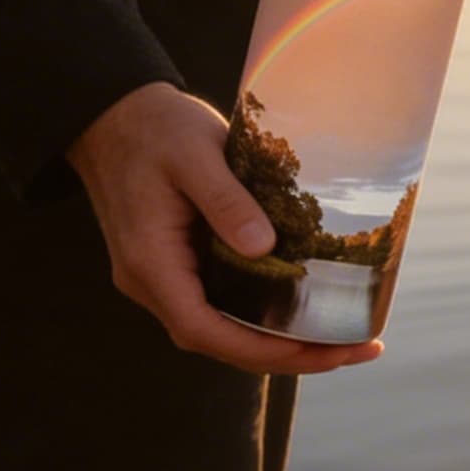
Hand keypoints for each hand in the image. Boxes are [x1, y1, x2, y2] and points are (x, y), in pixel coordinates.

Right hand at [67, 83, 382, 375]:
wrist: (114, 115)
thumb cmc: (154, 127)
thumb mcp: (195, 152)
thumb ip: (225, 200)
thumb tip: (264, 248)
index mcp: (150, 261)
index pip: (203, 329)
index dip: (262, 348)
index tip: (318, 349)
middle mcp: (151, 283)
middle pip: (219, 341)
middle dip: (286, 354)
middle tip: (355, 350)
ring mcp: (162, 278)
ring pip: (222, 329)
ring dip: (278, 341)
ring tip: (342, 340)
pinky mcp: (177, 266)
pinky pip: (221, 305)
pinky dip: (263, 315)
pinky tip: (304, 311)